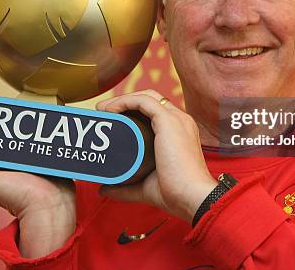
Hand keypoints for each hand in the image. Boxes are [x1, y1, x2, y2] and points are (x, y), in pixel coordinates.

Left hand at [96, 90, 216, 222]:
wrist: (191, 198)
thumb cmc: (175, 194)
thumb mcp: (145, 187)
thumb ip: (125, 188)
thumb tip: (104, 189)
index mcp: (179, 132)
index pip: (155, 111)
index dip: (132, 110)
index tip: (111, 119)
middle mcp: (180, 121)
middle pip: (150, 99)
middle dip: (125, 101)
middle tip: (103, 112)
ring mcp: (176, 119)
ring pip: (146, 96)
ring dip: (122, 99)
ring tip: (102, 109)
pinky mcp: (169, 121)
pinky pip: (144, 101)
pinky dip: (125, 100)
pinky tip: (111, 109)